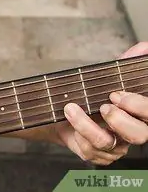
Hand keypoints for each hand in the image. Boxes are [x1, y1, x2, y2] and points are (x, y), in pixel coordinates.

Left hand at [54, 42, 147, 165]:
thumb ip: (124, 65)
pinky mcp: (94, 154)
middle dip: (121, 120)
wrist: (62, 112)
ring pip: (107, 143)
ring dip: (86, 124)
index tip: (118, 94)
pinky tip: (69, 120)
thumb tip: (144, 47)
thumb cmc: (90, 96)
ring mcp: (113, 146)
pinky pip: (88, 149)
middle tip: (104, 106)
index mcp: (137, 114)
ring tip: (71, 108)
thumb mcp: (106, 78)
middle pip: (140, 136)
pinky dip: (76, 132)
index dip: (139, 107)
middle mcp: (129, 132)